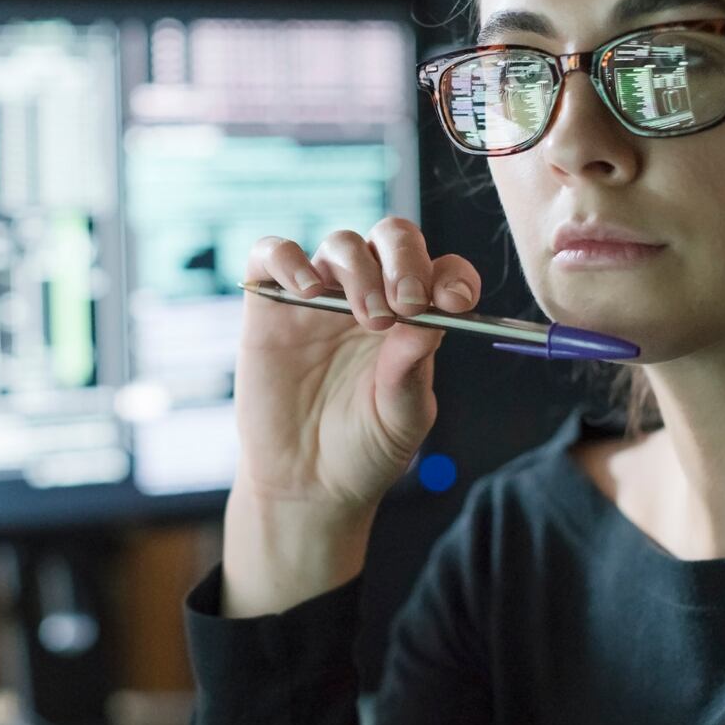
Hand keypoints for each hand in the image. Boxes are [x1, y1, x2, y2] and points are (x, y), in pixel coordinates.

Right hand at [234, 217, 483, 516]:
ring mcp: (318, 297)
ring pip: (341, 244)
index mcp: (413, 317)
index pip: (441, 270)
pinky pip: (272, 254)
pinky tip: (307, 291)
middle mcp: (369, 295)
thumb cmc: (363, 450)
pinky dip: (289, 259)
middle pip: (392, 239)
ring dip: (359, 270)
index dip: (451, 275)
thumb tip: (432, 317)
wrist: (306, 485)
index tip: (454, 301)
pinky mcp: (269, 305)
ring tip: (364, 318)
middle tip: (407, 303)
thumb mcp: (402, 416)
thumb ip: (413, 368)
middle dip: (405, 261)